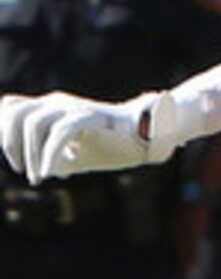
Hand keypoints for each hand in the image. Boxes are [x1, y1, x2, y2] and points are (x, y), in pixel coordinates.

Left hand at [0, 91, 165, 178]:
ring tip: (39, 176)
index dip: (3, 131)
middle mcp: (59, 102)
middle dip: (10, 144)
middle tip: (23, 171)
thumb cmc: (112, 147)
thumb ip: (54, 156)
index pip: (10, 107)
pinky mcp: (91, 116)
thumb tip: (43, 171)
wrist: (148, 139)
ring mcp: (74, 107)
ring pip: (35, 123)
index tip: (14, 161)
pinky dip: (50, 154)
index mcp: (51, 107)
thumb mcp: (76, 153)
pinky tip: (51, 173)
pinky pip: (61, 132)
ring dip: (31, 154)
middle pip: (16, 113)